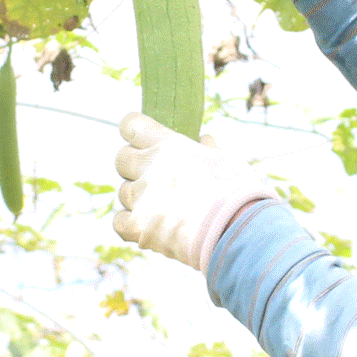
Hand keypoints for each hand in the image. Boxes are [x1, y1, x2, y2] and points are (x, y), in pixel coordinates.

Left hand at [111, 112, 279, 270]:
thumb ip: (208, 149)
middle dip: (133, 165)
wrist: (235, 230)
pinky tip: (145, 225)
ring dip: (137, 197)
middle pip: (122, 158)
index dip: (133, 130)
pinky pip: (119, 221)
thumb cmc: (237, 192)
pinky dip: (129, 223)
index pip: (131, 126)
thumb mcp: (227, 160)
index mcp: (170, 146)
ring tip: (160, 207)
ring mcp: (141, 198)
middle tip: (153, 176)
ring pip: (123, 191)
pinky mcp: (138, 227)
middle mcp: (150, 168)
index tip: (139, 137)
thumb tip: (203, 138)